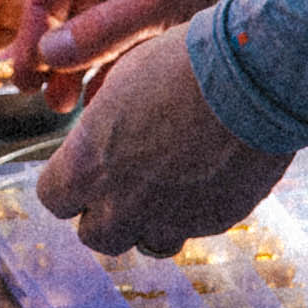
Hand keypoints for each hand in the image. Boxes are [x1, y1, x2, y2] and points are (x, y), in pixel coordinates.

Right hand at [15, 0, 281, 88]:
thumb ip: (109, 27)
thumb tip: (49, 54)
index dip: (34, 15)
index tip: (30, 59)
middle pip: (65, 7)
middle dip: (50, 50)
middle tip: (37, 92)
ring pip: (88, 34)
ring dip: (72, 69)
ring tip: (62, 107)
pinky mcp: (159, 27)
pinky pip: (117, 53)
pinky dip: (103, 79)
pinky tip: (96, 109)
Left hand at [33, 26, 293, 255]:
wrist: (254, 76)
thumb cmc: (183, 63)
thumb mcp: (123, 78)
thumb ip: (100, 121)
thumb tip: (95, 132)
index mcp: (89, 163)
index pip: (53, 198)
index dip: (68, 183)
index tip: (83, 166)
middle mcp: (123, 202)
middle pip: (94, 235)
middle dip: (103, 214)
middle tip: (122, 182)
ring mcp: (170, 218)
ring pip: (146, 244)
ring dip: (148, 222)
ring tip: (164, 186)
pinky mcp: (214, 221)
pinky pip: (192, 230)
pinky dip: (192, 213)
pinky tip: (205, 176)